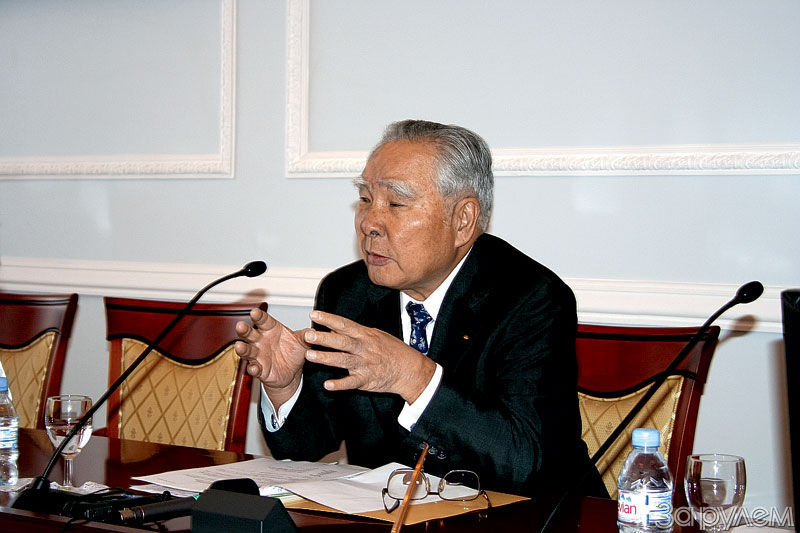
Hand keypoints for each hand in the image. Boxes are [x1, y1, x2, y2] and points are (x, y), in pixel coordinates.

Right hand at [234, 307, 308, 405]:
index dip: (258, 316)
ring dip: (243, 349)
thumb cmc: (293, 352)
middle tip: (241, 326)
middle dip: (244, 330)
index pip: (263, 320)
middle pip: (250, 333)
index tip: (254, 312)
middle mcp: (261, 341)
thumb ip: (307, 336)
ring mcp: (259, 355)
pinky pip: (254, 368)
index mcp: (271, 329)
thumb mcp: (302, 342)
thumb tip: (313, 332)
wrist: (292, 372)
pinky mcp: (259, 369)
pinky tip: (253, 368)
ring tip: (239, 347)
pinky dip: (253, 368)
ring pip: (248, 351)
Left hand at [303, 310, 436, 403]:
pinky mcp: (366, 380)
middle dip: (324, 338)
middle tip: (308, 335)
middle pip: (341, 342)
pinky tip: (328, 385)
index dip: (329, 319)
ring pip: (343, 360)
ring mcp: (365, 364)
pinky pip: (351, 383)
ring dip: (326, 358)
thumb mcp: (374, 336)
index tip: (314, 315)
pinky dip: (340, 384)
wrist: (409, 369)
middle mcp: (364, 348)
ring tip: (310, 356)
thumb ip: (353, 333)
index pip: (344, 324)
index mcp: (365, 335)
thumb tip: (333, 329)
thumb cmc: (391, 350)